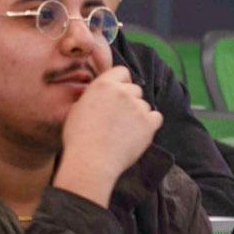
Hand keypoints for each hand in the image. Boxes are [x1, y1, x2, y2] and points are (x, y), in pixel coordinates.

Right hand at [54, 67, 163, 207]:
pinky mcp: (149, 124)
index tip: (118, 94)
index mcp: (103, 85)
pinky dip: (150, 124)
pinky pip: (156, 117)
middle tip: (119, 118)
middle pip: (135, 89)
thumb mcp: (77, 110)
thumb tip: (99, 95)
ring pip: (145, 105)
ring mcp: (138, 107)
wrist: (91, 162)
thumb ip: (92, 97)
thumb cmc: (79, 140)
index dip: (122, 82)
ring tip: (124, 131)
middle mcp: (123, 92)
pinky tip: (138, 134)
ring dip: (138, 114)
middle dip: (130, 100)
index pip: (122, 71)